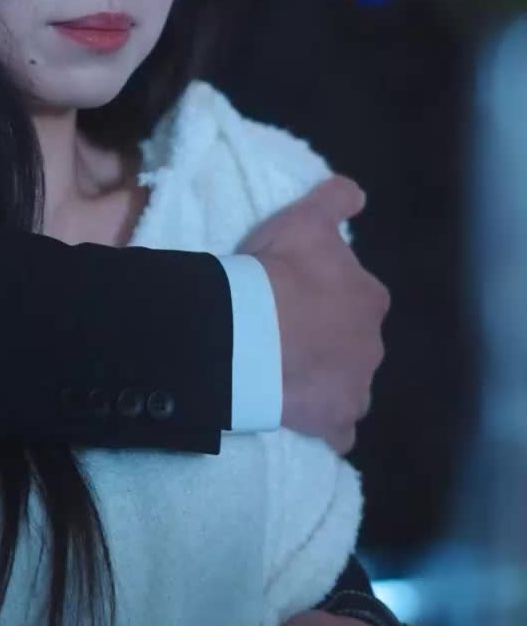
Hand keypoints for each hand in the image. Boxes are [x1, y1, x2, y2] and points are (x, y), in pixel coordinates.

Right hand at [239, 175, 388, 453]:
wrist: (253, 334)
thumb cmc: (280, 273)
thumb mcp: (304, 219)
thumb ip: (334, 201)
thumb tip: (356, 193)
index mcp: (369, 299)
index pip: (359, 298)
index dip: (330, 297)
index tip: (299, 297)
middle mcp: (373, 345)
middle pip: (355, 344)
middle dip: (332, 342)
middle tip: (289, 336)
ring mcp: (357, 388)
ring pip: (350, 385)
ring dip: (330, 383)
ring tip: (291, 377)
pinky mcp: (335, 423)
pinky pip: (337, 431)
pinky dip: (325, 426)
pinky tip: (302, 417)